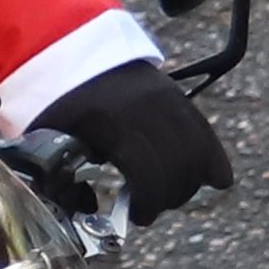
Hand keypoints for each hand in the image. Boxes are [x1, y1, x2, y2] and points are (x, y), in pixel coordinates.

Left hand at [46, 60, 234, 219]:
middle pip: (176, 164)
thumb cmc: (57, 102)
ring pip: (196, 148)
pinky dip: (213, 157)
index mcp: (107, 121)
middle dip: (168, 197)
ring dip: (189, 181)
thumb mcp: (50, 138)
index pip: (146, 171)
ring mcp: (164, 98)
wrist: (71, 51)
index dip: (148, 202)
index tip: (138, 217)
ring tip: (172, 195)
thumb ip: (64, 175)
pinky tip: (219, 180)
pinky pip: (204, 130)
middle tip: (151, 209)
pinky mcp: (176, 95)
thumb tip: (89, 209)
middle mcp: (143, 108)